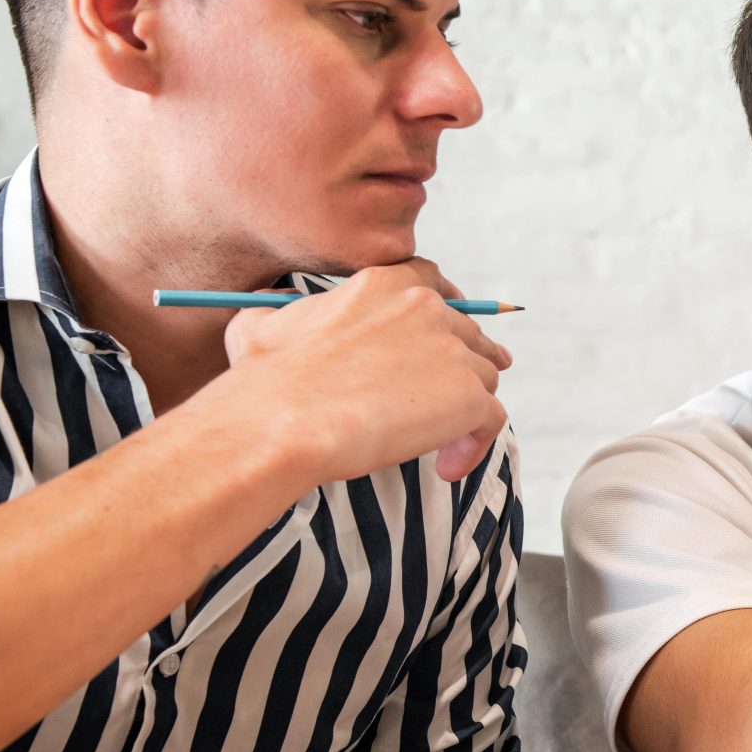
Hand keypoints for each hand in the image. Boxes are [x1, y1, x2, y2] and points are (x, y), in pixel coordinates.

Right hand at [212, 260, 512, 485]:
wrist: (281, 422)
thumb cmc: (264, 381)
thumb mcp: (259, 325)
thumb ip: (283, 310)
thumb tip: (279, 306)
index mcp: (383, 284)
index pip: (432, 283)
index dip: (448, 308)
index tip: (450, 333)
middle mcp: (424, 308)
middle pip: (468, 333)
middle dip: (467, 363)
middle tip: (459, 394)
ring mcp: (451, 351)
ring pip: (483, 376)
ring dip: (466, 410)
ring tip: (439, 447)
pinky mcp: (467, 395)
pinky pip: (491, 419)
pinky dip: (476, 444)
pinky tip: (447, 468)